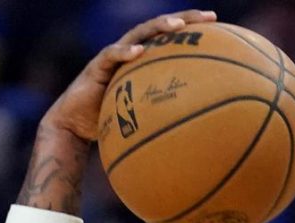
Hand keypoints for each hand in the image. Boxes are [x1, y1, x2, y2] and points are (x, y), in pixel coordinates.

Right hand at [42, 11, 216, 142]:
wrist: (76, 125)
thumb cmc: (113, 123)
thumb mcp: (146, 119)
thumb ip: (167, 116)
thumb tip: (200, 133)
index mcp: (144, 61)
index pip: (171, 39)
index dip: (192, 30)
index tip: (218, 25)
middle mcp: (130, 52)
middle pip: (159, 29)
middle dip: (184, 19)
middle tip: (209, 17)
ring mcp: (113, 57)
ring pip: (138, 35)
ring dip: (158, 28)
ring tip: (176, 25)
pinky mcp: (96, 66)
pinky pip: (111, 56)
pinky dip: (125, 53)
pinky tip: (138, 52)